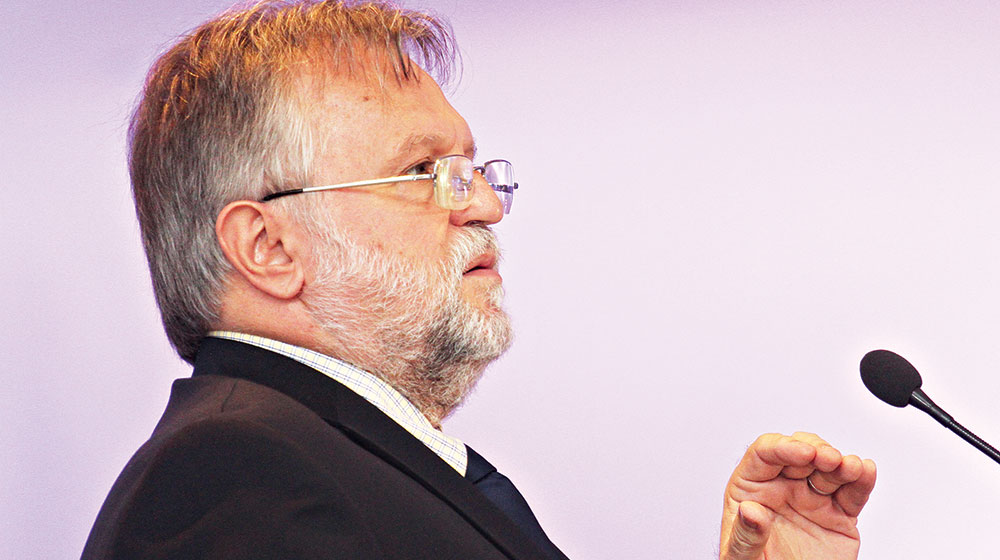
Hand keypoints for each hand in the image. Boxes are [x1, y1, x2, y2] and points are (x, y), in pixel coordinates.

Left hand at [720, 432, 876, 559]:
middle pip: (801, 453)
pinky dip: (862, 481)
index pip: (764, 455)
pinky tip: (865, 470)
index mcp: (751, 490)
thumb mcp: (740, 557)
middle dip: (818, 450)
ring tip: (850, 468)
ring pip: (829, 470)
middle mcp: (782, 489)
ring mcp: (811, 501)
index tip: (803, 453)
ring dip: (842, 463)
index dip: (784, 447)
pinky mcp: (838, 518)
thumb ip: (744, 535)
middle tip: (830, 459)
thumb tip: (750, 511)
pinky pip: (851, 495)